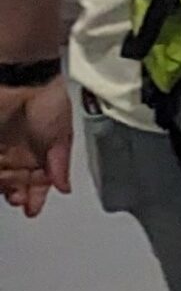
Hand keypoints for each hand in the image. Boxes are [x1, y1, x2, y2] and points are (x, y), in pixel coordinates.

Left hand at [0, 78, 72, 217]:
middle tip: (20, 201)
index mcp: (44, 150)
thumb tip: (64, 187)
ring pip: (2, 177)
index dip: (37, 196)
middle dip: (19, 194)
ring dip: (6, 188)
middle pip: (17, 181)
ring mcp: (3, 147)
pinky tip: (1, 184)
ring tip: (11, 195)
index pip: (40, 180)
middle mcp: (22, 150)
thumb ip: (60, 164)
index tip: (33, 210)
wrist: (21, 80)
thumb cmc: (48, 99)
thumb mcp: (62, 136)